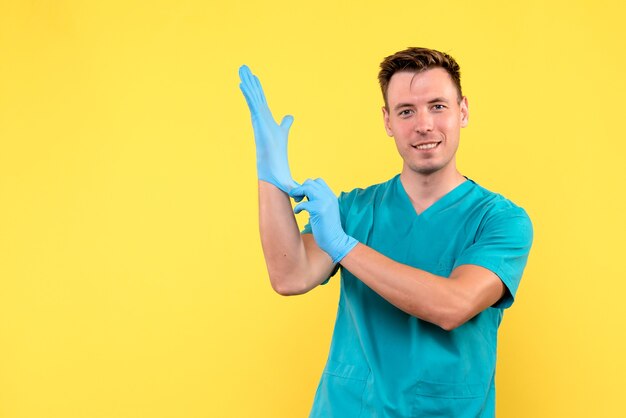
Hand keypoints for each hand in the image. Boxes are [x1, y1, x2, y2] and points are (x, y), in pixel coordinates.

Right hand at [239, 65, 298, 192]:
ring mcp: (258, 119)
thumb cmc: (277, 155)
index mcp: (265, 118)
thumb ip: (285, 124)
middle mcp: (260, 117)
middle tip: (243, 66)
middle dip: (249, 80)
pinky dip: (248, 93)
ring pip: (252, 96)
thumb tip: (290, 116)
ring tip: (242, 67)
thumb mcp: (283, 131)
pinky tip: (242, 82)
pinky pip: (252, 104)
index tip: (254, 78)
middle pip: (254, 94)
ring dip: (248, 82)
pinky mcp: (259, 122)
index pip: (260, 99)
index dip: (257, 88)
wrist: (274, 170)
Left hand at [289, 178, 357, 262]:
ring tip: (296, 202)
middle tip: (297, 198)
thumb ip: (318, 201)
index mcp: (331, 196)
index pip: (318, 181)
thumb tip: (303, 193)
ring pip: (307, 188)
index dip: (307, 186)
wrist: (335, 241)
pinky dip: (298, 207)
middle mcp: (329, 196)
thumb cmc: (327, 228)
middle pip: (310, 182)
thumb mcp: (325, 210)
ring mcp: (325, 202)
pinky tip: (298, 213)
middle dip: (300, 188)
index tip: (303, 195)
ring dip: (297, 193)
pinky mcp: (319, 210)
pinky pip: (303, 203)